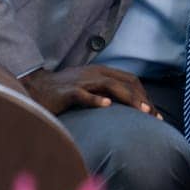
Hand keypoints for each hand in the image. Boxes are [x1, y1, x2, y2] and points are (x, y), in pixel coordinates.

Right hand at [21, 65, 160, 117]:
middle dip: (143, 99)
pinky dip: (96, 99)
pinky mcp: (67, 92)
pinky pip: (84, 95)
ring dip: (129, 98)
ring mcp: (82, 82)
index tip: (154, 112)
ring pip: (111, 86)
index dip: (145, 95)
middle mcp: (95, 74)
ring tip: (141, 111)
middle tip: (154, 116)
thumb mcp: (89, 87)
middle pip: (126, 83)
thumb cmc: (65, 91)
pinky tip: (107, 106)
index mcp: (102, 72)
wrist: (35, 88)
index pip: (131, 80)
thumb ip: (106, 92)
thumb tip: (127, 106)